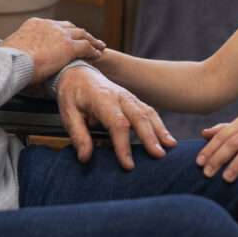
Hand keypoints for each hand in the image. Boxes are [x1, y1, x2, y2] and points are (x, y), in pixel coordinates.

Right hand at [0, 18, 104, 82]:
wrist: (11, 62)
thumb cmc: (7, 61)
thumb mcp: (12, 51)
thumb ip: (20, 52)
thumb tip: (18, 61)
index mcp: (34, 24)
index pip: (54, 26)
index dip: (63, 32)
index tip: (67, 38)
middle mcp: (49, 25)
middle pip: (70, 27)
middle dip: (79, 33)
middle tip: (87, 39)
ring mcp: (60, 35)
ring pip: (82, 34)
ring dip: (91, 40)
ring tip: (98, 46)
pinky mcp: (68, 47)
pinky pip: (86, 47)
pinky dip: (93, 51)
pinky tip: (97, 55)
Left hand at [56, 66, 177, 169]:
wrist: (77, 72)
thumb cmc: (72, 94)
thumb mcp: (67, 114)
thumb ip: (78, 135)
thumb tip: (86, 157)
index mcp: (102, 98)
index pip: (117, 123)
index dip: (123, 145)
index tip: (128, 164)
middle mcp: (119, 96)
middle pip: (138, 116)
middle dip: (150, 136)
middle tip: (158, 155)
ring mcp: (128, 96)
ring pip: (148, 112)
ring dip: (160, 130)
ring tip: (170, 146)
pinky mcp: (133, 100)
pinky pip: (149, 111)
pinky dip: (159, 124)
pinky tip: (167, 138)